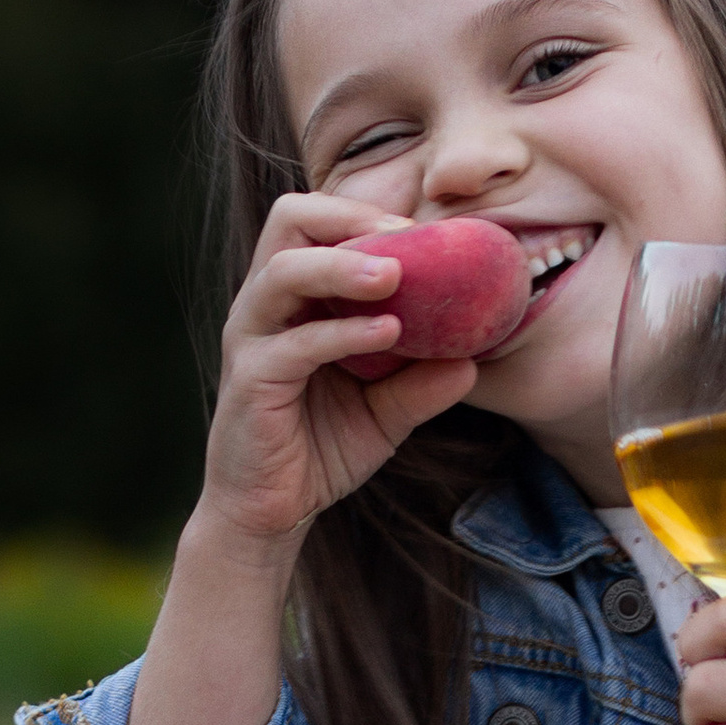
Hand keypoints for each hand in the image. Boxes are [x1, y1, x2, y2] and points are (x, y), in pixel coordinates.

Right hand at [201, 189, 477, 546]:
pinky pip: (295, 343)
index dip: (367, 212)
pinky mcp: (251, 380)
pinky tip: (390, 334)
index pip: (317, 222)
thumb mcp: (385, 413)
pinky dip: (344, 332)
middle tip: (408, 236)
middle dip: (350, 215)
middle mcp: (266, 305)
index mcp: (294, 297)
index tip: (427, 231)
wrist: (271, 512)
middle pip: (290, 218)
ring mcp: (252, 339)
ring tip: (396, 275)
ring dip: (344, 264)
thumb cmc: (319, 449)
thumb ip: (421, 384)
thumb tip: (474, 361)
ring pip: (284, 271)